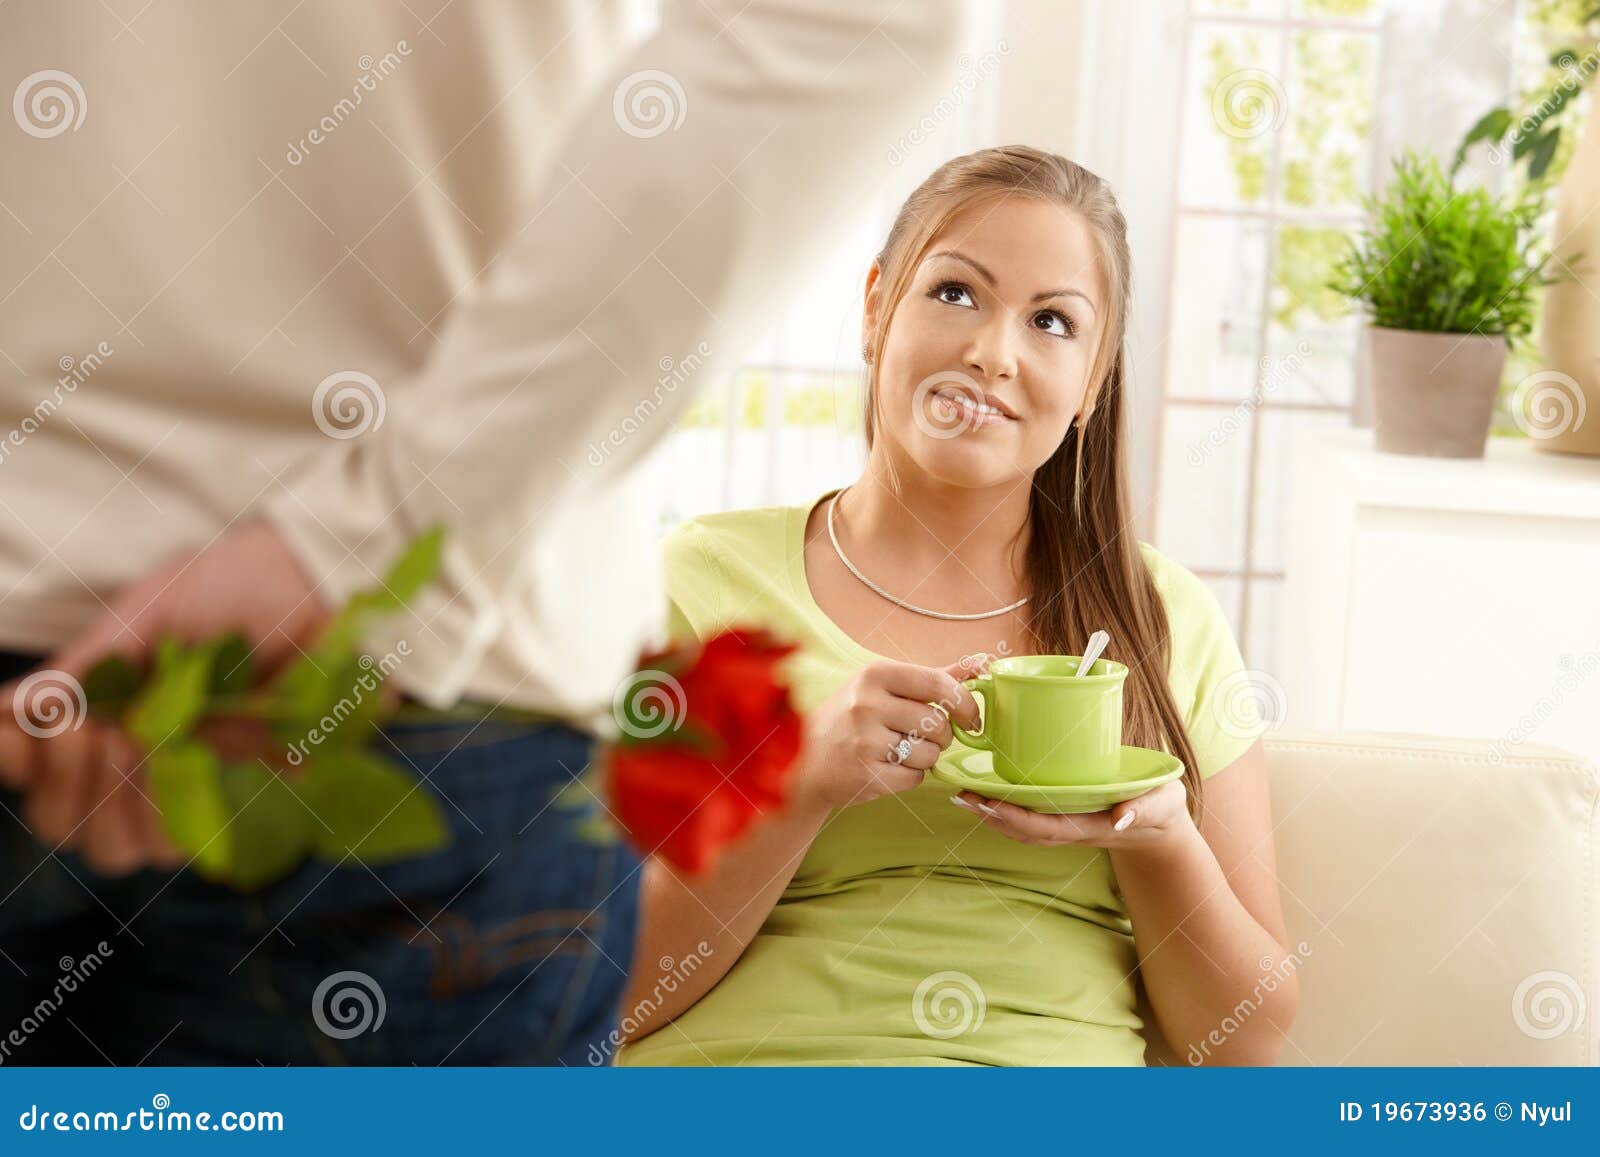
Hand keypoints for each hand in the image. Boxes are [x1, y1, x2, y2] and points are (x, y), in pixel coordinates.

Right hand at [0, 520, 332, 875]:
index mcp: (104, 722)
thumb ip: (81, 670)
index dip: (18, 767)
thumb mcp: (143, 617)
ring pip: (124, 846)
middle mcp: (141, 767)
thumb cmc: (231, 592)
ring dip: (120, 797)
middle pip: (72, 829)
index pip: (39, 779)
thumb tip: (7, 709)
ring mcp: (194, 789)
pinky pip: (194, 835)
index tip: (14, 735)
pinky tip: (188, 759)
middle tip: (88, 729)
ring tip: (139, 739)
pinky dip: (179, 801)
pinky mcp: (248, 798)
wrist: (317, 586)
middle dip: (66, 784)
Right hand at [789, 654, 987, 813]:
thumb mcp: (882, 687)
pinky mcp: (866, 774)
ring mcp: (865, 739)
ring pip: (929, 754)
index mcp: (875, 674)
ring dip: (924, 758)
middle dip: (942, 737)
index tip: (972, 718)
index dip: (964, 704)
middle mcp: (868, 703)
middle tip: (922, 737)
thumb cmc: (849, 719)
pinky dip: (909, 777)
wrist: (803, 760)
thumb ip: (933, 676)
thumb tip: (982, 663)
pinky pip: (914, 778)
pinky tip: (887, 768)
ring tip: (897, 752)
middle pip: (938, 724)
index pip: (938, 684)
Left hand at [950, 778, 1192, 852]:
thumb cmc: (1161, 809)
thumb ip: (1144, 808)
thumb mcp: (1162, 804)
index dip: (1013, 816)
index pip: (1044, 826)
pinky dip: (1005, 812)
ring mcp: (1066, 826)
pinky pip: (1029, 820)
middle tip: (960, 795)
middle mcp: (1071, 830)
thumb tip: (1120, 817)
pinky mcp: (1065, 817)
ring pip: (1021, 828)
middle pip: (1023, 829)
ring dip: (992, 815)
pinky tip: (987, 798)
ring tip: (963, 796)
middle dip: (991, 815)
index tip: (987, 802)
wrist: (1161, 826)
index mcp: (1089, 825)